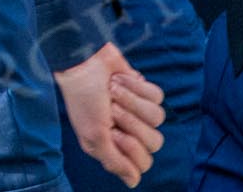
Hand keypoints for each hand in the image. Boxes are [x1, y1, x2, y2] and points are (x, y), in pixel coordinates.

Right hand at [53, 42, 163, 186]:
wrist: (84, 62)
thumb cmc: (83, 100)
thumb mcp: (93, 136)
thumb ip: (114, 161)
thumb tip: (134, 183)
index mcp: (116, 147)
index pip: (144, 163)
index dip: (133, 149)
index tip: (113, 133)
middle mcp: (130, 132)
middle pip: (155, 142)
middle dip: (133, 123)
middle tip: (112, 111)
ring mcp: (139, 111)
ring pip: (158, 117)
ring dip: (132, 101)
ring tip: (113, 92)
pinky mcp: (145, 90)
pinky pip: (157, 95)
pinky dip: (136, 86)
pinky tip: (119, 80)